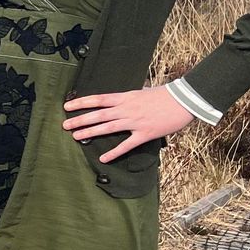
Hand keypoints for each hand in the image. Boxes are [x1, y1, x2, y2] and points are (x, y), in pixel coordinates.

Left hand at [62, 86, 194, 162]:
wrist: (184, 100)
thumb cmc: (165, 95)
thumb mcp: (143, 91)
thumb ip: (130, 97)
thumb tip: (121, 99)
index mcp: (125, 97)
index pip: (98, 99)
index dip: (81, 102)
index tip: (67, 106)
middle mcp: (127, 109)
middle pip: (98, 115)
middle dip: (80, 120)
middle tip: (64, 125)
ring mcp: (135, 122)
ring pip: (107, 128)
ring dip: (90, 133)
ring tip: (76, 137)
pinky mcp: (145, 134)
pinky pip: (126, 145)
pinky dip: (114, 152)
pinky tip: (103, 158)